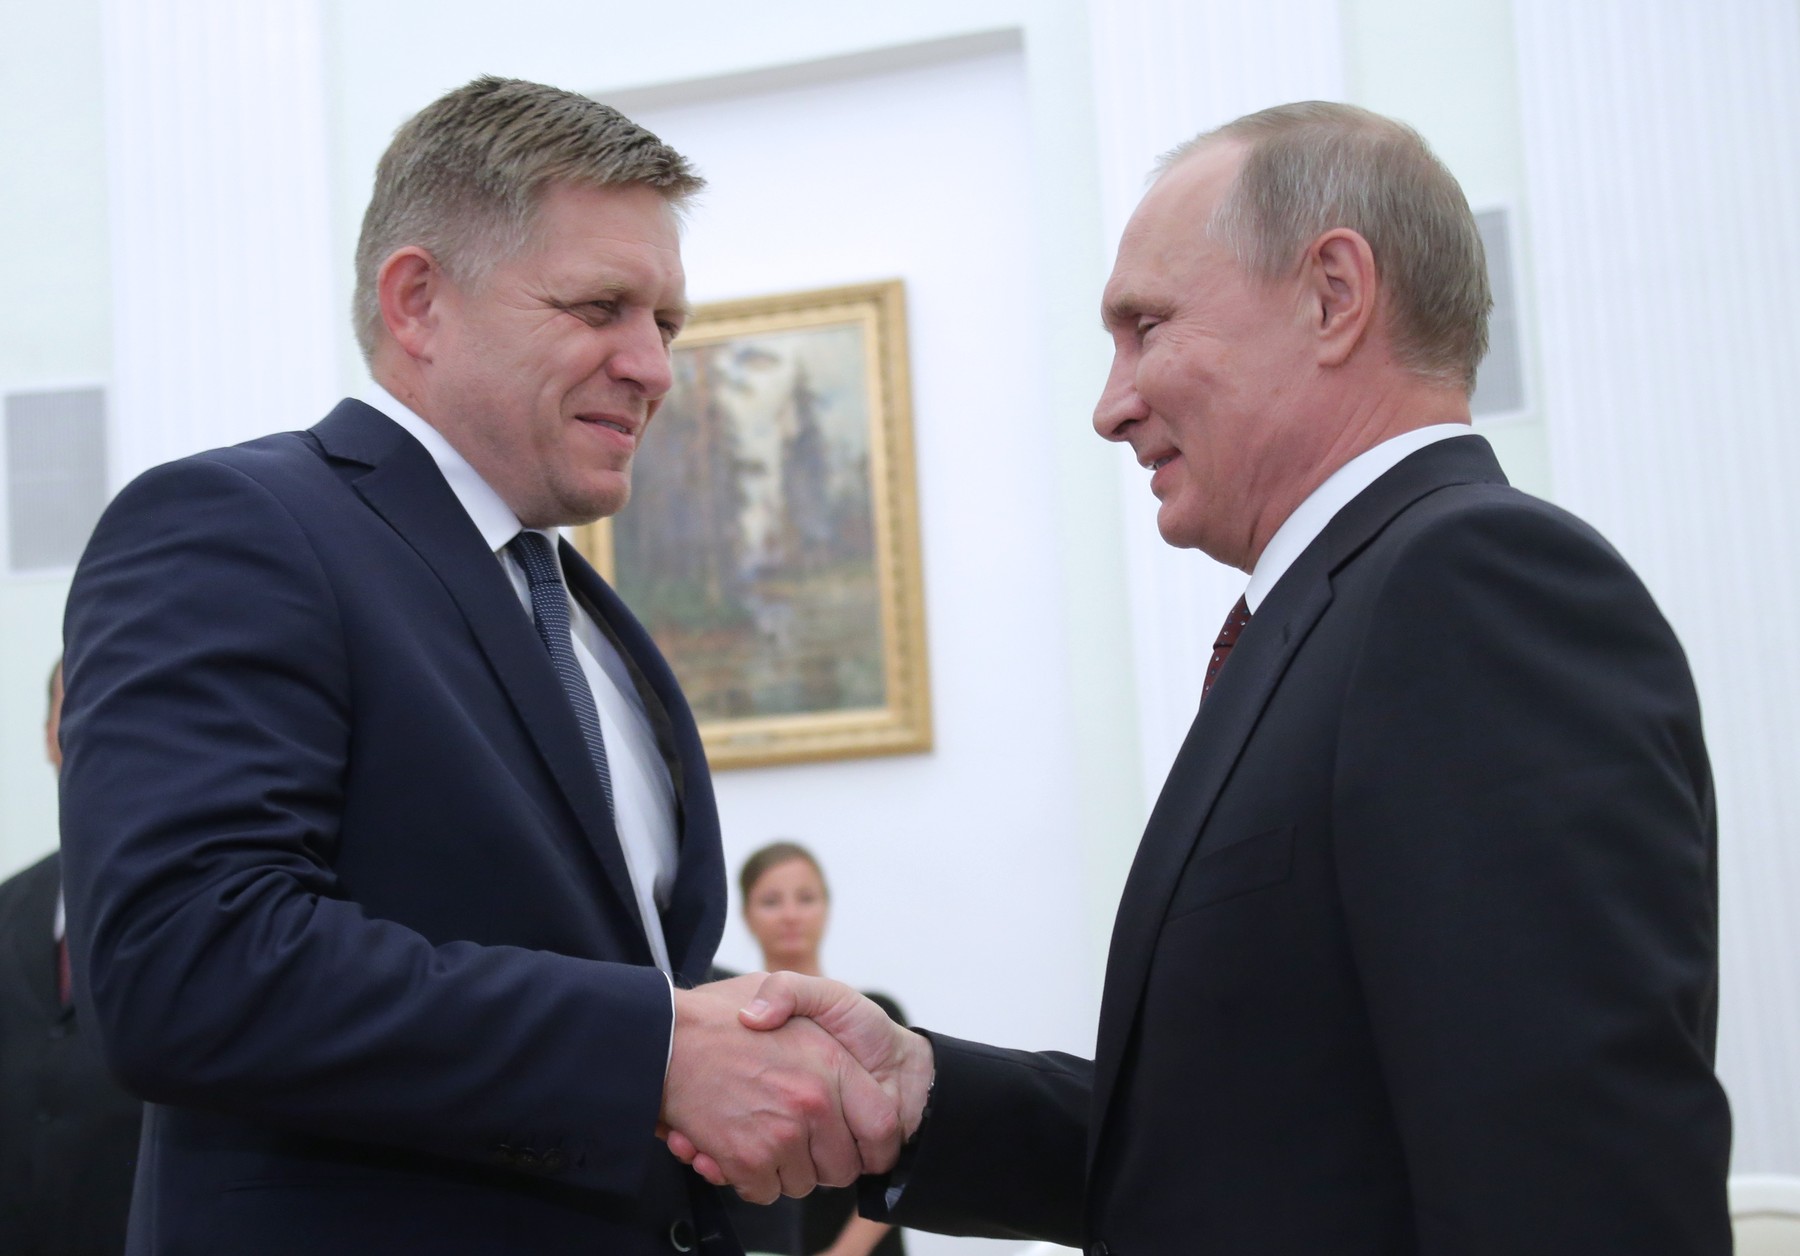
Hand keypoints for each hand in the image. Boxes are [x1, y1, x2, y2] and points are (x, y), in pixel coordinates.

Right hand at [659, 974, 899, 1203]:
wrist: (662, 1037)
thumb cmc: (718, 1015)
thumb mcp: (780, 985)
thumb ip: (814, 1007)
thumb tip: (830, 1057)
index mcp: (832, 1063)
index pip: (882, 1127)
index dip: (874, 1146)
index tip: (859, 1147)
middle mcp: (813, 1102)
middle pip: (842, 1167)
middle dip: (823, 1162)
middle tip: (798, 1141)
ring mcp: (781, 1134)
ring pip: (802, 1183)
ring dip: (782, 1169)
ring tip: (758, 1134)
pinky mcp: (748, 1160)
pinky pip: (765, 1192)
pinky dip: (749, 1179)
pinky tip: (730, 1147)